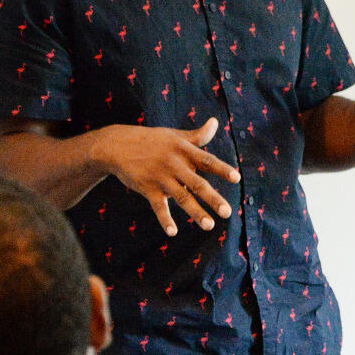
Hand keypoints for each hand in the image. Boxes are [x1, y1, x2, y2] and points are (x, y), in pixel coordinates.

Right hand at [94, 117, 240, 235]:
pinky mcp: (147, 188)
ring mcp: (160, 177)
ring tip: (209, 226)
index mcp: (184, 150)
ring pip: (181, 197)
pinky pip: (158, 206)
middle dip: (213, 198)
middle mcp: (174, 164)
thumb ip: (197, 135)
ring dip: (196, 212)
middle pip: (197, 183)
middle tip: (228, 213)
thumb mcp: (175, 135)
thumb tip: (216, 122)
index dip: (222, 169)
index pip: (207, 161)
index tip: (237, 178)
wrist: (117, 145)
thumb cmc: (152, 140)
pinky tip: (173, 232)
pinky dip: (165, 219)